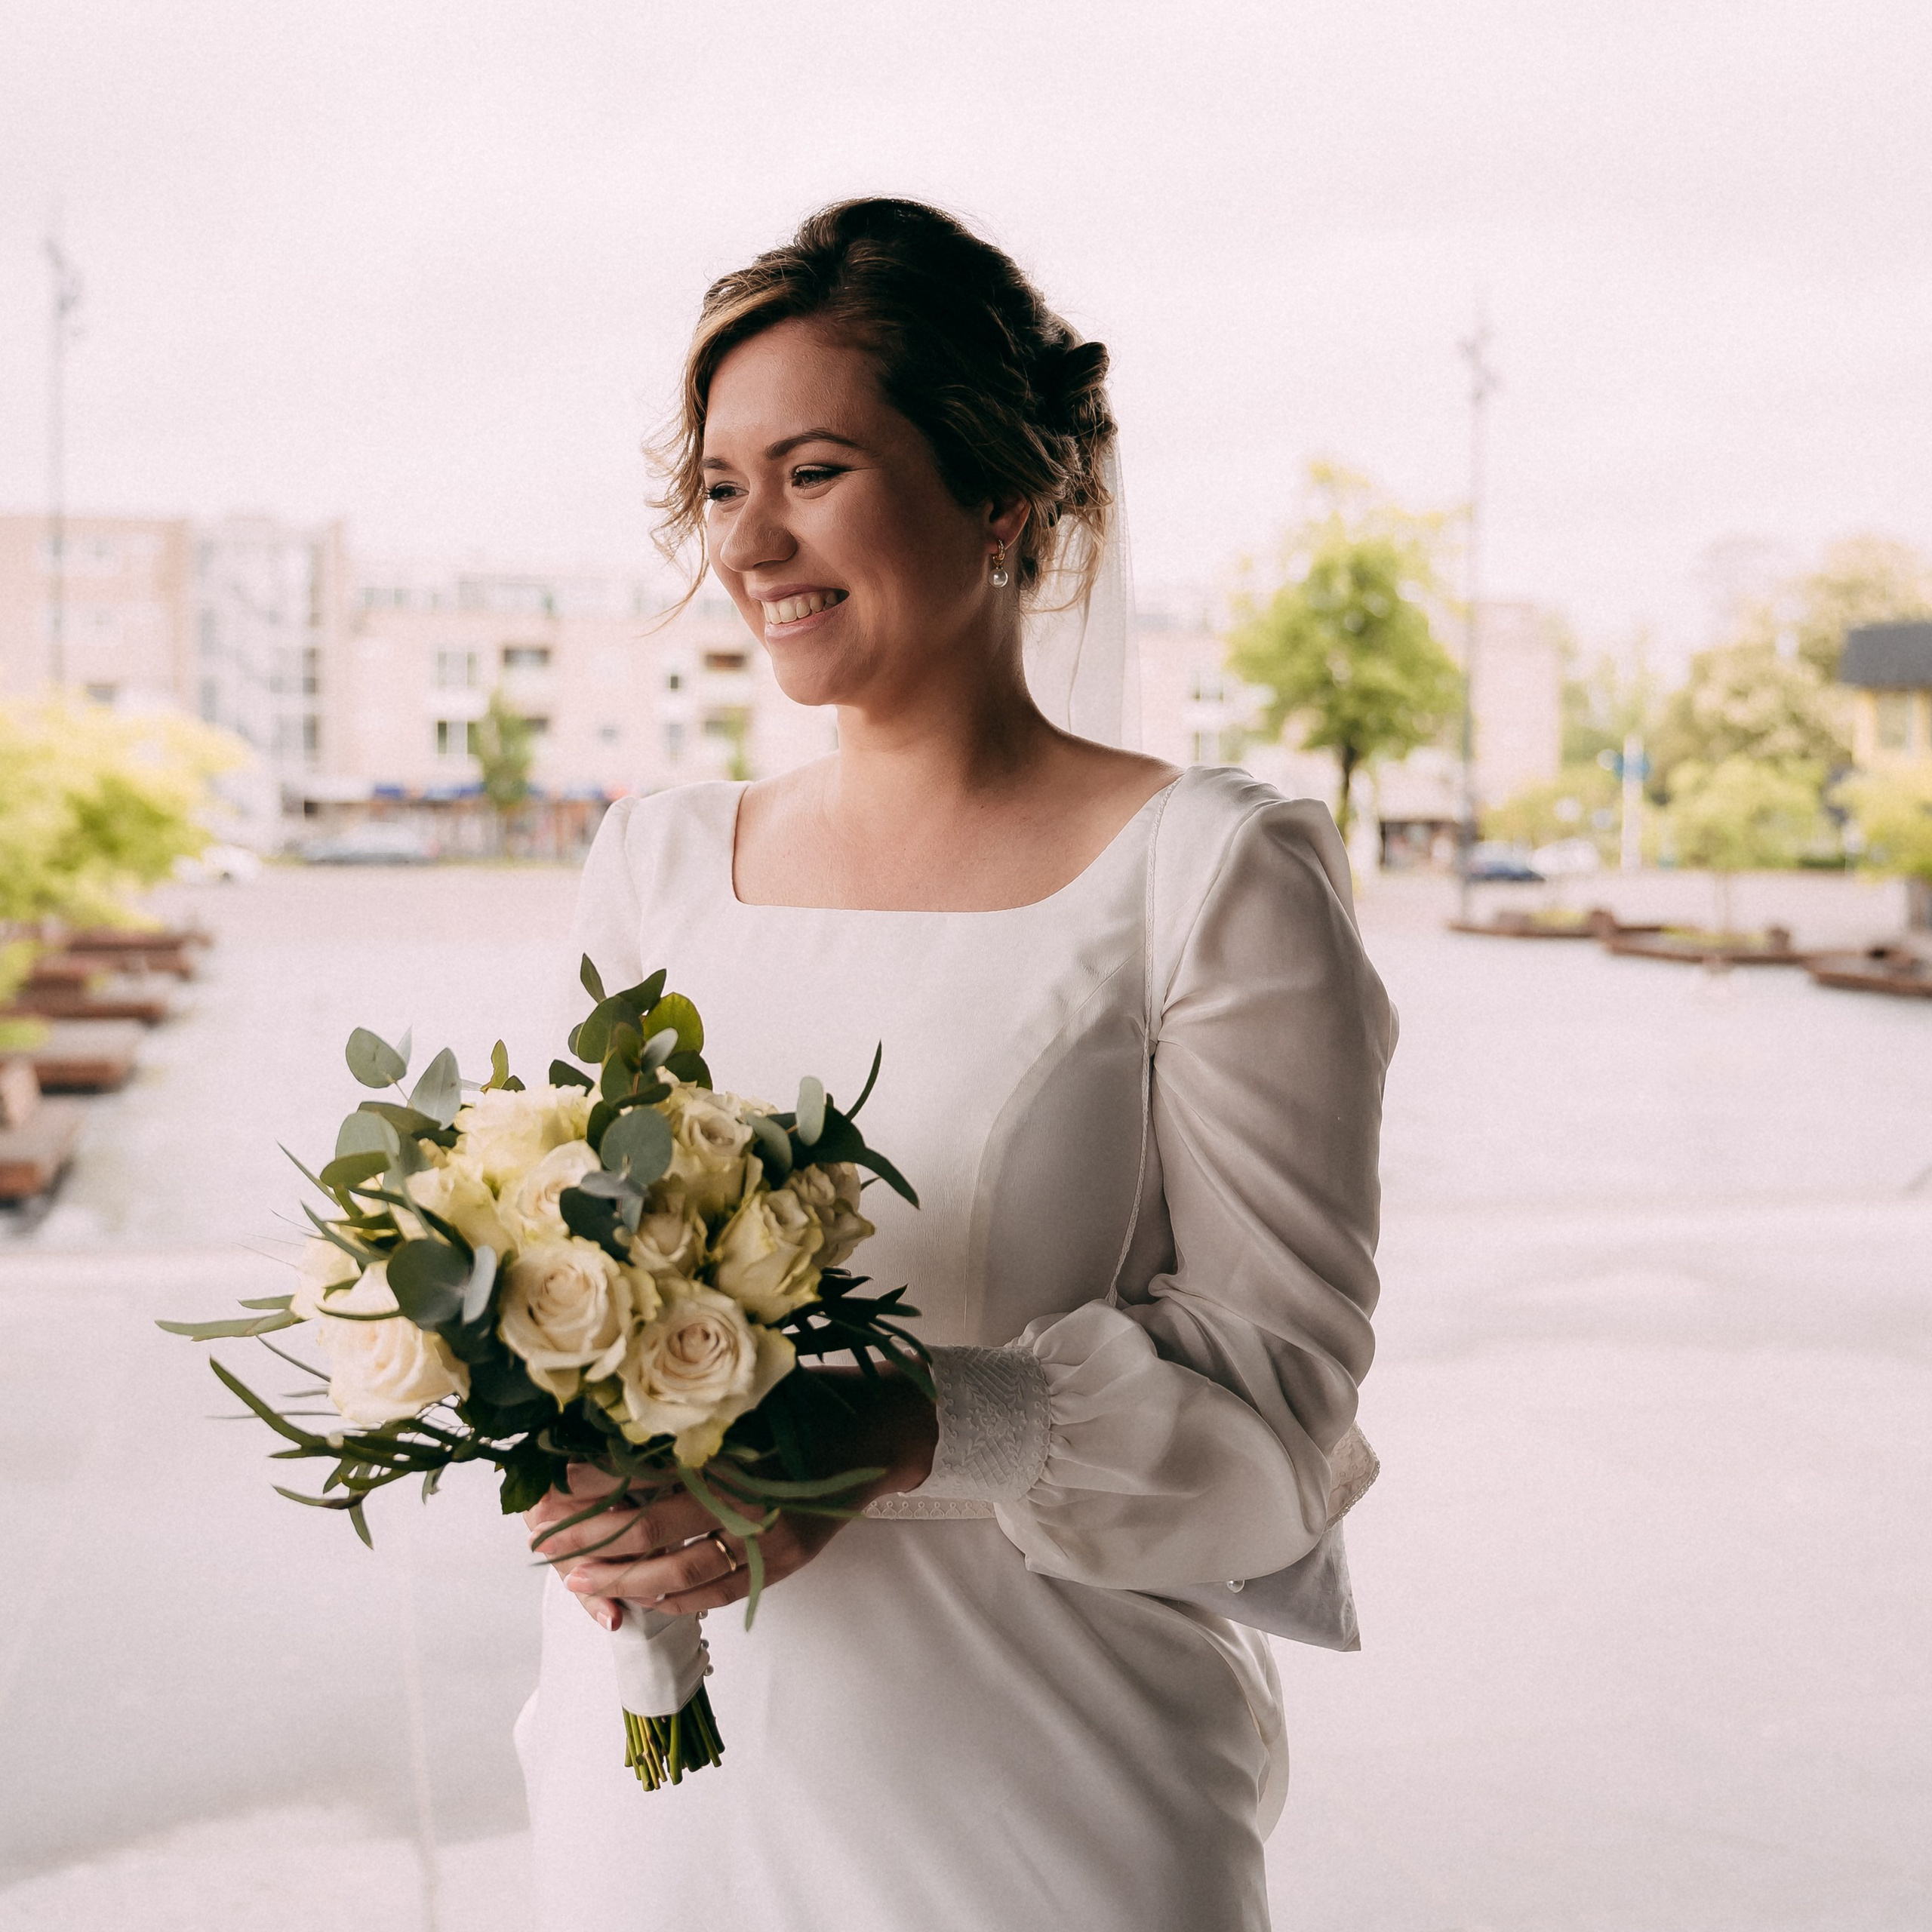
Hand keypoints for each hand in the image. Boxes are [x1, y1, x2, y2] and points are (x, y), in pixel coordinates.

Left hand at [523, 1372, 937, 1626]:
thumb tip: (606, 1421)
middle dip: (591, 1541)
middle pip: (649, 1528)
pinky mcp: (786, 1560)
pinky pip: (721, 1592)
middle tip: (545, 1549)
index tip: (546, 1487)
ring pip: (680, 1571)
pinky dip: (678, 1601)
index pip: (640, 1470)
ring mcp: (768, 1533)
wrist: (878, 1430)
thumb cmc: (808, 1399)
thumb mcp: (746, 1391)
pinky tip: (645, 1599)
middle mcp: (746, 1492)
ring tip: (581, 1583)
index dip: (589, 1485)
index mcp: (727, 1442)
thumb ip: (690, 1409)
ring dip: (624, 1581)